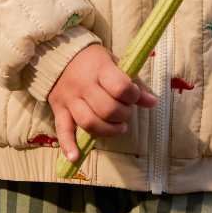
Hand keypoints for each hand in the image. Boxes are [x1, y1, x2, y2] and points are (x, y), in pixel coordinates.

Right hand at [47, 44, 156, 161]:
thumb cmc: (94, 60)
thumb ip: (135, 83)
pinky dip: (68, 145)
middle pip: (106, 109)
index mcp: (100, 69)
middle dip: (123, 115)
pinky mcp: (58, 110)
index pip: (120, 87)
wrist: (60, 55)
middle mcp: (84, 84)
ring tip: (118, 128)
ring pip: (88, 122)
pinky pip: (62, 130)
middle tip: (126, 112)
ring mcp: (70, 99)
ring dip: (107, 130)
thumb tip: (153, 102)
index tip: (135, 95)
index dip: (133, 96)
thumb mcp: (116, 63)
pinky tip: (75, 157)